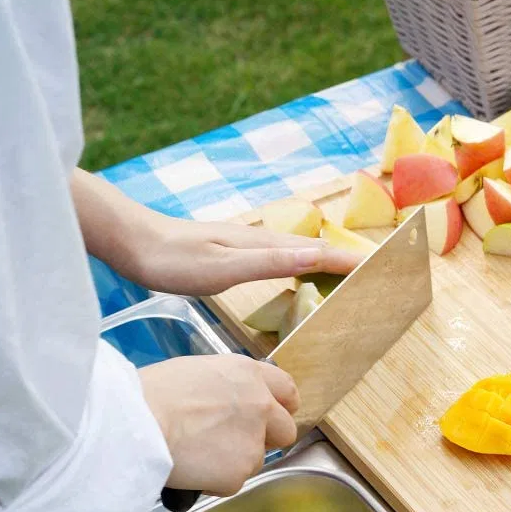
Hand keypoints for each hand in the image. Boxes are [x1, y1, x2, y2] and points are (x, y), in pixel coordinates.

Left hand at [72, 169, 360, 295]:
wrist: (133, 241)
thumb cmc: (175, 260)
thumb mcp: (224, 267)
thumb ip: (270, 263)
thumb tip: (315, 256)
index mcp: (263, 245)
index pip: (317, 252)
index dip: (347, 261)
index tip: (377, 268)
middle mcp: (260, 240)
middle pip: (313, 248)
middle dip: (344, 258)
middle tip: (372, 271)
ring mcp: (246, 243)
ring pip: (297, 251)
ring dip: (324, 260)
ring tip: (345, 270)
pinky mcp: (232, 250)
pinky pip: (279, 256)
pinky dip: (299, 263)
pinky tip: (295, 271)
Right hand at [139, 355, 298, 495]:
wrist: (135, 423)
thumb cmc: (150, 393)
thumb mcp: (196, 371)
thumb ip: (226, 387)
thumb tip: (226, 402)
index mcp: (249, 375)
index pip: (287, 390)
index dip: (281, 406)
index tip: (272, 416)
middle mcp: (261, 406)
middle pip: (285, 430)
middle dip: (266, 439)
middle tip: (234, 443)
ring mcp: (253, 441)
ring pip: (256, 460)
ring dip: (235, 461)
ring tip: (198, 454)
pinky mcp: (239, 473)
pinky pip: (232, 482)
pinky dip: (214, 481)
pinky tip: (190, 468)